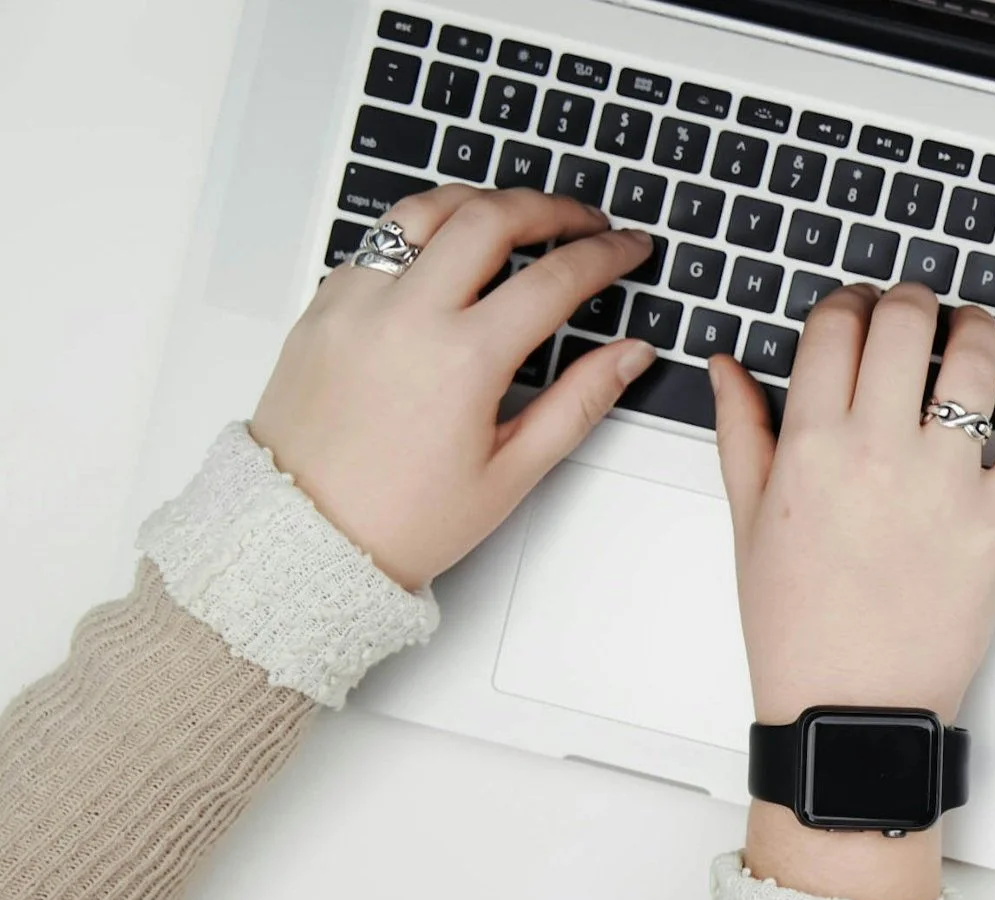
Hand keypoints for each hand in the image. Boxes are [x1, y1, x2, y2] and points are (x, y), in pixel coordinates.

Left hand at [251, 186, 655, 588]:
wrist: (301, 538)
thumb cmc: (400, 519)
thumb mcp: (511, 472)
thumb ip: (580, 402)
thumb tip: (629, 354)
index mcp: (462, 360)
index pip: (555, 278)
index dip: (606, 254)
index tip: (628, 248)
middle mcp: (405, 316)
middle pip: (491, 217)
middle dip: (551, 208)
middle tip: (584, 220)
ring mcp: (356, 304)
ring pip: (426, 210)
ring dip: (481, 202)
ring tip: (515, 216)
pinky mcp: (322, 307)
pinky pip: (378, 242)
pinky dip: (422, 232)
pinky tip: (447, 253)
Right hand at [710, 283, 994, 726]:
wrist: (853, 708)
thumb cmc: (798, 626)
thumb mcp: (748, 523)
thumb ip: (742, 431)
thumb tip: (729, 365)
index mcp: (811, 447)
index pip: (835, 327)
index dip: (849, 302)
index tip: (858, 308)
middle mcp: (879, 452)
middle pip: (905, 324)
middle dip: (911, 300)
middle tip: (916, 309)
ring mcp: (946, 484)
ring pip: (975, 363)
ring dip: (978, 329)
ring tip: (972, 331)